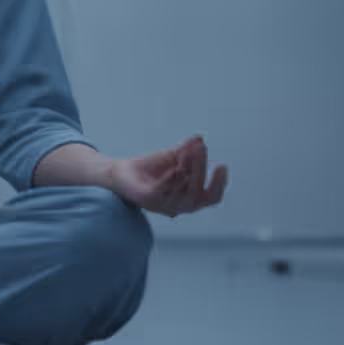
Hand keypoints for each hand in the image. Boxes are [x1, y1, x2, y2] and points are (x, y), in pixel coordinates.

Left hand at [105, 134, 227, 217]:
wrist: (122, 171)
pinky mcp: (148, 200)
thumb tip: (200, 138)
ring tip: (188, 151)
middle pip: (198, 192)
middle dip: (201, 168)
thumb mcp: (172, 157)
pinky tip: (176, 168)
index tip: (222, 166)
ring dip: (188, 169)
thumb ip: (185, 150)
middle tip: (201, 148)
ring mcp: (164, 205)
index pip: (212, 197)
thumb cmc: (151, 167)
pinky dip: (171, 180)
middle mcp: (180, 206)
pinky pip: (163, 192)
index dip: (220, 184)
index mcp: (190, 198)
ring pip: (183, 191)